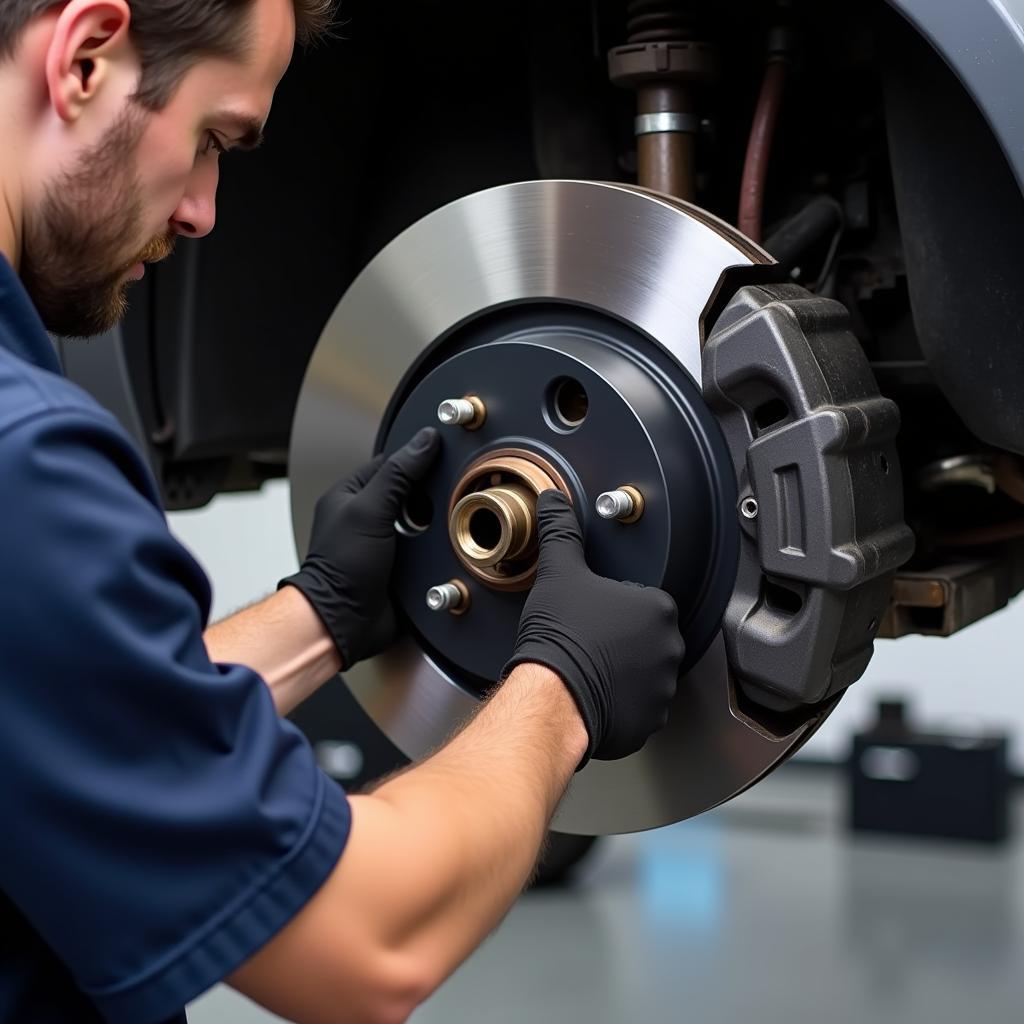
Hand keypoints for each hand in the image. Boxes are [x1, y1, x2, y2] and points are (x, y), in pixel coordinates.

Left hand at [281, 427, 440, 667]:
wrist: (345, 621)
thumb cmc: (342, 568)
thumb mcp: (370, 510)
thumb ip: (398, 474)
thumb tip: (424, 441)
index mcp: (350, 496)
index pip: (389, 464)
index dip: (416, 458)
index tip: (442, 453)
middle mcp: (366, 518)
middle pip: (409, 492)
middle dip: (429, 493)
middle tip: (451, 489)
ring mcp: (384, 543)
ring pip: (420, 521)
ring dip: (435, 521)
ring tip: (451, 515)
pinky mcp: (399, 566)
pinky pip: (424, 549)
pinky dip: (436, 547)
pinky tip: (447, 544)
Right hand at [502, 491, 684, 765]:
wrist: (551, 697)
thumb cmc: (560, 636)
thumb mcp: (559, 573)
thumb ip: (562, 532)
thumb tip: (555, 502)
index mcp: (658, 608)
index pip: (642, 600)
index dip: (613, 605)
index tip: (593, 613)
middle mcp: (670, 649)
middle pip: (646, 637)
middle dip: (622, 639)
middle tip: (588, 639)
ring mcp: (663, 688)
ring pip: (645, 673)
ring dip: (623, 671)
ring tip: (589, 666)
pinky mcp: (650, 721)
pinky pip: (639, 708)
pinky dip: (621, 703)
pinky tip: (594, 693)